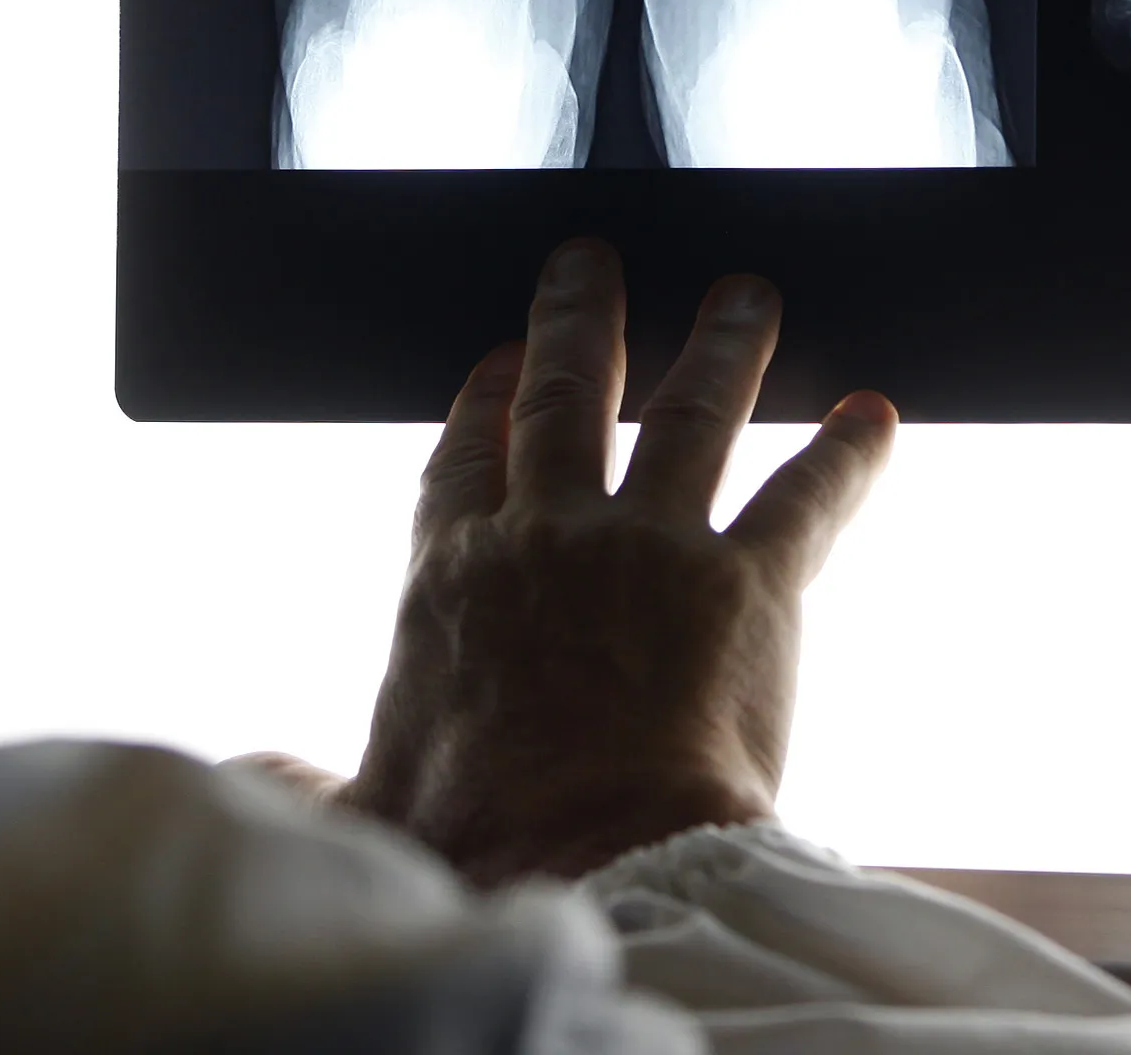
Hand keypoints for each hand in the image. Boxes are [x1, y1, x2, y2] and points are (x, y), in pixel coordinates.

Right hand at [341, 239, 898, 884]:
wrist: (597, 865)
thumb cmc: (478, 850)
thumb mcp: (368, 811)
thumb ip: (311, 782)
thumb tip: (253, 781)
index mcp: (451, 582)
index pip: (463, 461)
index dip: (481, 405)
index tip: (497, 363)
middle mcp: (547, 539)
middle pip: (562, 400)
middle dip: (579, 322)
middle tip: (593, 264)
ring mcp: (651, 549)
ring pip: (690, 414)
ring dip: (722, 346)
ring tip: (747, 294)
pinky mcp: (747, 584)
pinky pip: (805, 497)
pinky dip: (847, 453)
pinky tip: (877, 414)